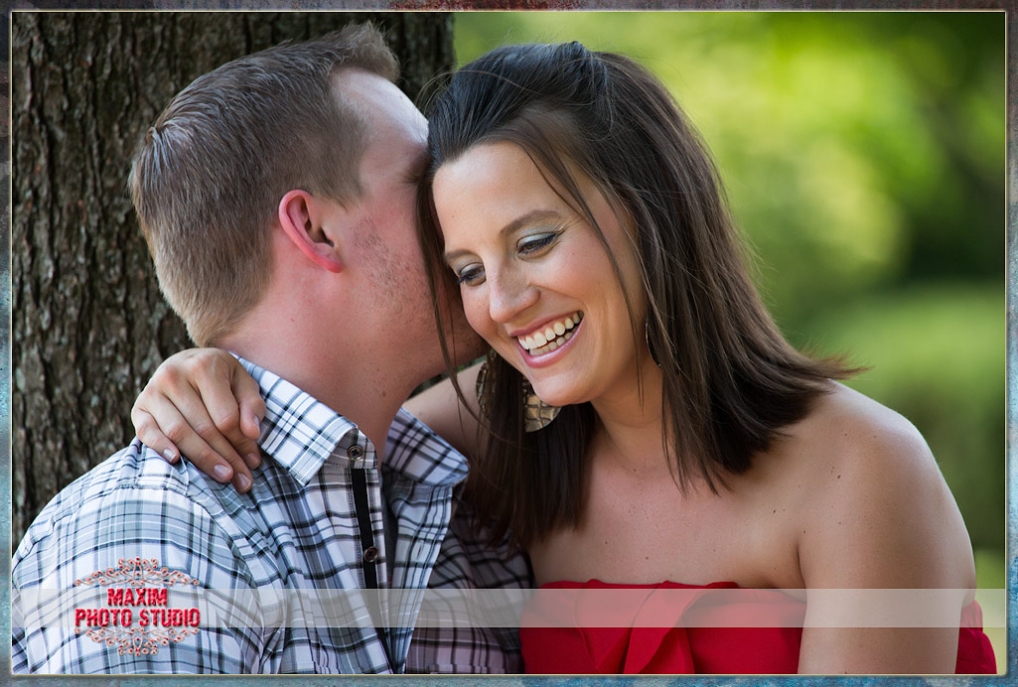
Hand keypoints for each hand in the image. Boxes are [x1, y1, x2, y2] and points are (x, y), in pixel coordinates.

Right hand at [131, 349, 265, 491]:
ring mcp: (153, 391)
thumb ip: (252, 406)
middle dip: (226, 457)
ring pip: (179, 433)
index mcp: (204, 367)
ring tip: (224, 477)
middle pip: (204, 427)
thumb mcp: (244, 383)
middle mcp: (174, 376)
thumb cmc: (222, 378)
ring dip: (203, 459)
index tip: (254, 461)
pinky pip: (147, 432)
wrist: (187, 363)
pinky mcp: (139, 408)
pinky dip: (160, 447)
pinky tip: (176, 461)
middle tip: (243, 480)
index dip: (242, 442)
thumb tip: (252, 433)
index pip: (226, 416)